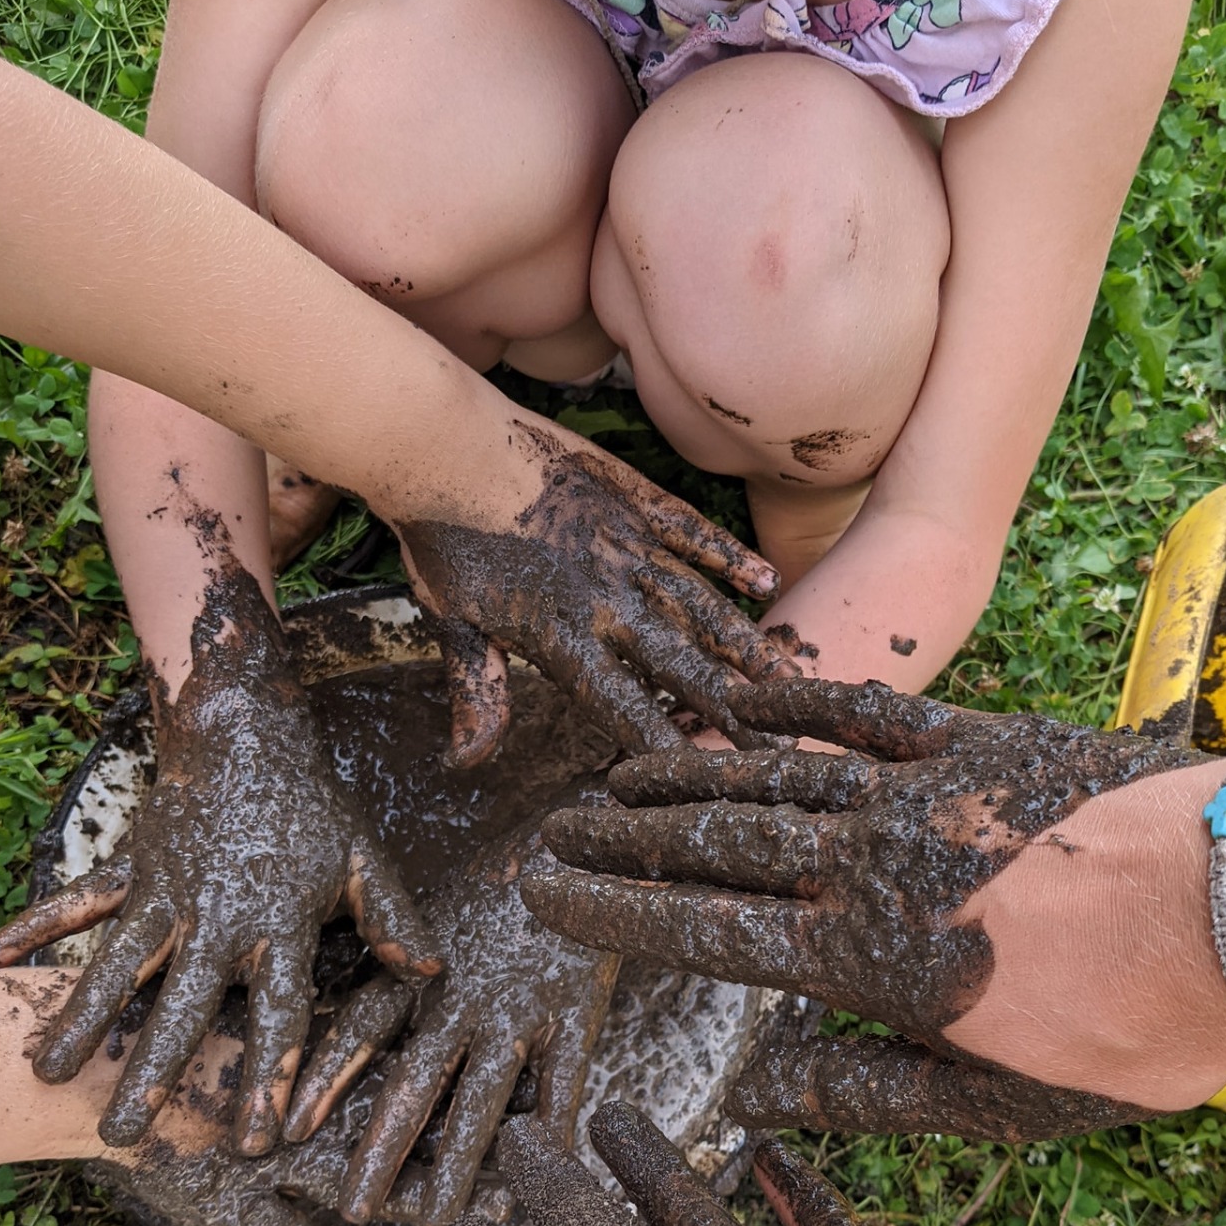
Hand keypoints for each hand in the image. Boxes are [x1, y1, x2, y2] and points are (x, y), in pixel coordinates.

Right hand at [0, 549, 438, 1151]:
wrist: (246, 734)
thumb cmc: (312, 809)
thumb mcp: (365, 861)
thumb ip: (393, 920)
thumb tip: (431, 972)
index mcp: (280, 925)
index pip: (279, 1015)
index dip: (271, 1078)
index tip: (256, 1141)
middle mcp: (218, 918)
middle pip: (184, 1008)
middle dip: (155, 1070)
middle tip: (126, 1131)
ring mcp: (166, 894)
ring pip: (117, 965)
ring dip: (82, 1017)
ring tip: (49, 1071)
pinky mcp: (130, 870)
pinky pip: (74, 903)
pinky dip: (32, 929)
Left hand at [286, 803, 618, 1225]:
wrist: (579, 839)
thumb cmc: (493, 872)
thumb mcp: (427, 903)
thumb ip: (385, 945)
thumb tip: (331, 990)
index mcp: (420, 969)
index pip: (360, 1029)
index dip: (324, 1081)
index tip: (289, 1130)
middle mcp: (462, 997)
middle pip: (415, 1083)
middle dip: (381, 1150)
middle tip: (355, 1209)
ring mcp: (520, 1011)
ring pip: (483, 1100)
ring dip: (457, 1164)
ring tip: (438, 1220)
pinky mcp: (576, 1017)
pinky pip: (562, 1088)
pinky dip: (551, 1137)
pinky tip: (539, 1181)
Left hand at [397, 428, 796, 764]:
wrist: (439, 445)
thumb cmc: (440, 538)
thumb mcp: (452, 626)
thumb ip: (478, 693)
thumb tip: (466, 763)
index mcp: (561, 637)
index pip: (623, 706)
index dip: (662, 746)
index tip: (699, 780)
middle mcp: (607, 598)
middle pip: (680, 663)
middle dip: (729, 709)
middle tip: (775, 744)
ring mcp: (626, 545)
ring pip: (700, 603)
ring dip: (744, 644)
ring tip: (786, 678)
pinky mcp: (631, 499)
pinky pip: (691, 532)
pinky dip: (729, 556)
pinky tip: (766, 579)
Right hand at [523, 678, 1225, 1140]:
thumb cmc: (1131, 1025)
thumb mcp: (995, 1104)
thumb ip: (862, 1097)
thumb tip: (754, 1102)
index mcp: (869, 961)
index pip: (706, 929)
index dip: (616, 911)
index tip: (549, 891)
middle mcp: (873, 864)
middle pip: (718, 841)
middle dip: (627, 838)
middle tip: (560, 827)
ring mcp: (920, 792)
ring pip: (773, 774)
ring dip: (690, 773)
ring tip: (625, 772)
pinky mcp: (975, 741)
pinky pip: (861, 714)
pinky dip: (792, 706)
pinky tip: (740, 700)